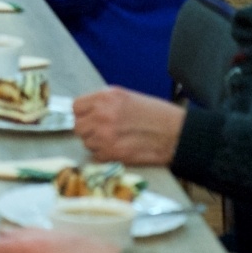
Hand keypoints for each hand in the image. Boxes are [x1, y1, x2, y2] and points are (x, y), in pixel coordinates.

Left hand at [72, 86, 186, 165]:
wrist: (175, 133)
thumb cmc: (156, 114)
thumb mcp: (127, 97)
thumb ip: (104, 103)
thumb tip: (88, 111)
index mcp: (105, 98)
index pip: (76, 107)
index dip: (82, 113)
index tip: (89, 117)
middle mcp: (101, 115)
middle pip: (78, 126)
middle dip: (88, 129)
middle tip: (101, 131)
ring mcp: (105, 135)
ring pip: (86, 142)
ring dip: (96, 143)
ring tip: (114, 140)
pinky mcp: (112, 153)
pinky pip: (96, 156)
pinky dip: (104, 155)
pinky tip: (119, 149)